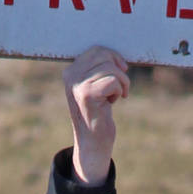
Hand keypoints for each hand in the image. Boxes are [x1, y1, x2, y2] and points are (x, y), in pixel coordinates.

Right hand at [64, 44, 128, 186]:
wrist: (93, 143)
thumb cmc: (99, 115)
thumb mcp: (96, 88)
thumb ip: (99, 70)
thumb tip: (117, 56)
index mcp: (71, 72)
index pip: (96, 49)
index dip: (113, 58)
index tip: (121, 71)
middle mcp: (70, 76)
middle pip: (103, 55)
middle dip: (119, 70)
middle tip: (120, 87)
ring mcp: (77, 85)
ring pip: (110, 68)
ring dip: (122, 82)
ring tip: (116, 96)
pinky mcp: (87, 95)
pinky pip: (113, 81)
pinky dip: (119, 91)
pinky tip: (113, 103)